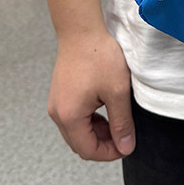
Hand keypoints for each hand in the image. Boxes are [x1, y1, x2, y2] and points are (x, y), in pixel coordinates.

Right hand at [47, 30, 134, 160]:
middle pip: (80, 144)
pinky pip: (73, 118)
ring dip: (97, 132)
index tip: (127, 145)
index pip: (88, 151)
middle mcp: (58, 113)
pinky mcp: (60, 94)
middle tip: (124, 134)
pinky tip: (105, 110)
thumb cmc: (98, 56)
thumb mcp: (117, 92)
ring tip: (117, 120)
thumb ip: (122, 123)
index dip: (110, 153)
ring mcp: (56, 103)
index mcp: (69, 116)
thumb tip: (125, 146)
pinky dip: (90, 120)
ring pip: (77, 131)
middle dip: (103, 144)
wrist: (81, 30)